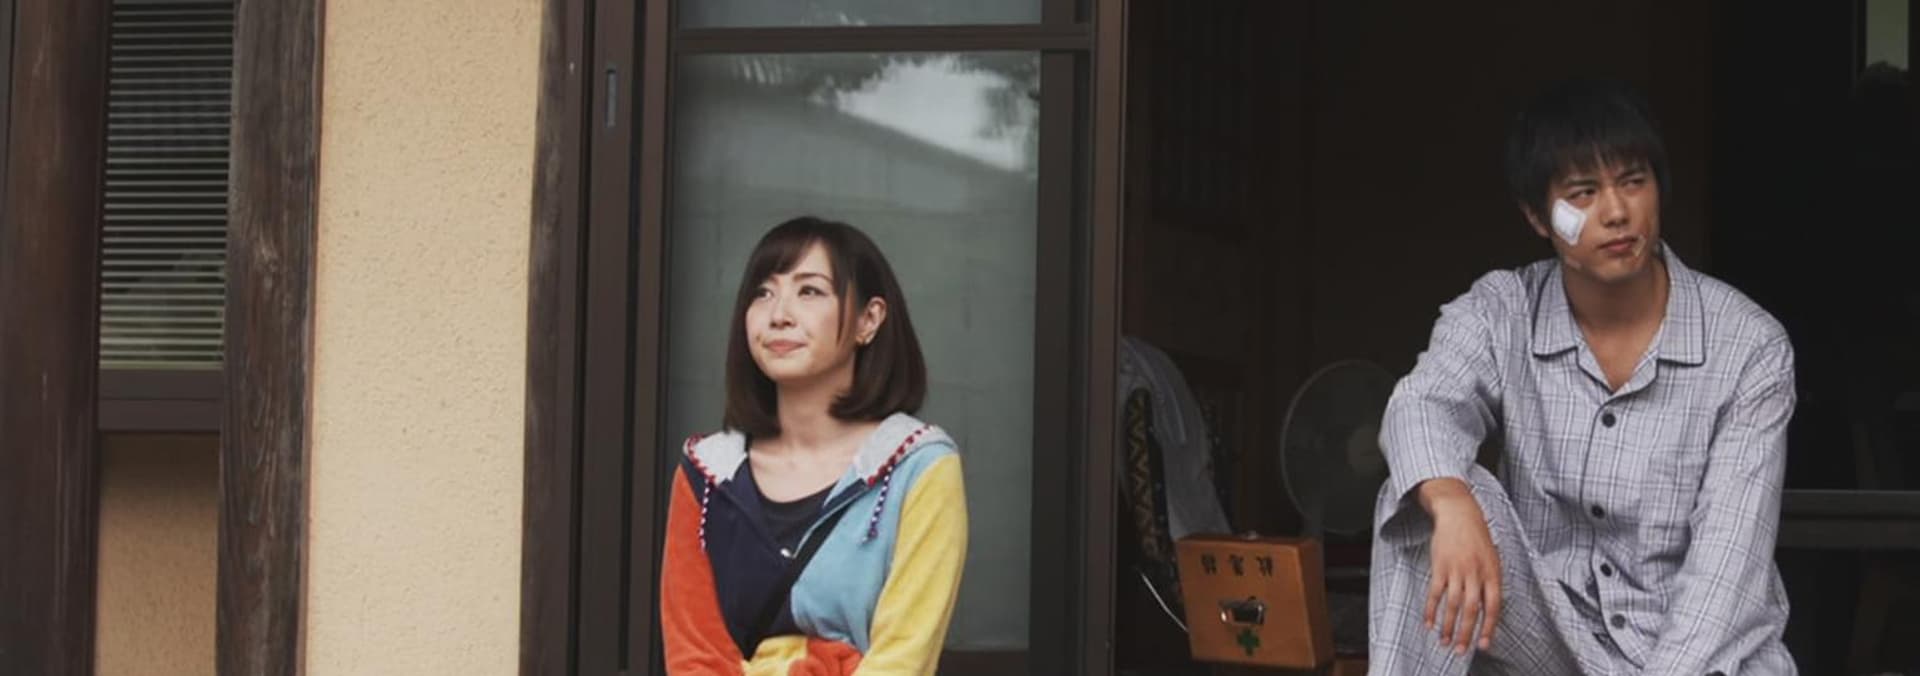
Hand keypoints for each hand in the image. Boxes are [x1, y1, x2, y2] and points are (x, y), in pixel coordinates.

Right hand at [1417, 478, 1502, 655]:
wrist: (1459, 512)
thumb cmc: (1477, 536)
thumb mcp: (1492, 558)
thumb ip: (1490, 582)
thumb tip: (1488, 610)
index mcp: (1492, 572)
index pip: (1493, 606)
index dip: (1488, 627)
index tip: (1484, 644)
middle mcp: (1475, 573)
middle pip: (1472, 609)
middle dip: (1467, 633)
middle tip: (1461, 650)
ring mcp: (1456, 569)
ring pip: (1453, 604)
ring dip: (1448, 626)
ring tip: (1445, 641)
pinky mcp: (1440, 566)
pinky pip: (1435, 593)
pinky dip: (1431, 610)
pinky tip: (1429, 622)